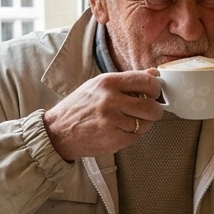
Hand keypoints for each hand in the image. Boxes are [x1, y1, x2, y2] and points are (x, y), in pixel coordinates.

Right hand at [42, 71, 163, 159]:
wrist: (58, 131)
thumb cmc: (79, 107)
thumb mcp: (99, 85)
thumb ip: (127, 80)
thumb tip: (154, 74)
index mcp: (108, 82)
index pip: (146, 81)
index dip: (156, 88)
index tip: (154, 92)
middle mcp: (111, 100)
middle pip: (151, 106)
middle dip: (155, 110)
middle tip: (150, 111)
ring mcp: (112, 121)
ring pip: (146, 123)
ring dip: (143, 124)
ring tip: (130, 121)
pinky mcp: (113, 139)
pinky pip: (137, 137)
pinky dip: (133, 135)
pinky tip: (122, 130)